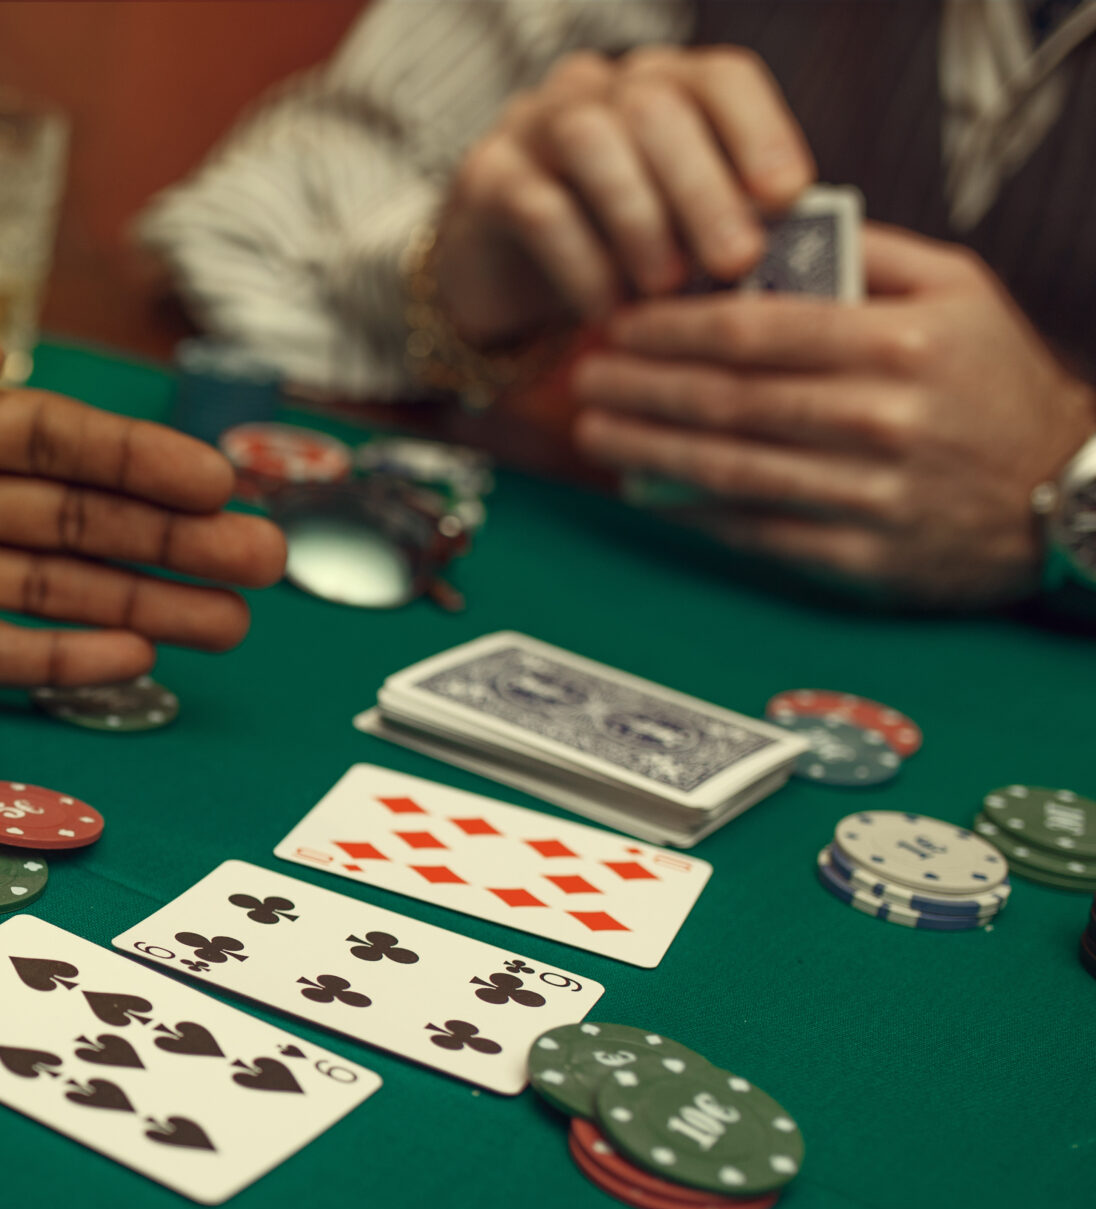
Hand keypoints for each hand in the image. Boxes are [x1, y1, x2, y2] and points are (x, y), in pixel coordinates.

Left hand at [0, 293, 286, 682]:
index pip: (38, 435)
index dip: (128, 461)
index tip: (218, 483)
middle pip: (63, 519)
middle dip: (167, 539)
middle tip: (266, 567)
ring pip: (38, 591)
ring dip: (137, 604)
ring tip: (227, 623)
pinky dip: (49, 664)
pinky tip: (130, 668)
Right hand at [435, 45, 813, 346]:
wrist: (496, 271)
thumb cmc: (607, 244)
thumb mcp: (675, 225)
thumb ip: (724, 222)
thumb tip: (790, 261)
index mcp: (661, 85)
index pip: (719, 79)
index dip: (759, 131)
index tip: (789, 195)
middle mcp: (596, 88)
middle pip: (655, 107)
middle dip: (703, 188)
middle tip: (737, 261)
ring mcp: (532, 124)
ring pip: (591, 141)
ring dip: (640, 218)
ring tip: (666, 287)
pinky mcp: (483, 177)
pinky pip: (538, 208)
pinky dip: (582, 263)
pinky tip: (606, 310)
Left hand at [572, 225, 1095, 603]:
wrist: (1056, 490)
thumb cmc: (993, 380)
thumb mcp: (957, 289)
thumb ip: (866, 254)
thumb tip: (767, 230)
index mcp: (898, 343)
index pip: (752, 331)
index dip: (670, 329)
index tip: (619, 323)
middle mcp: (880, 418)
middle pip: (724, 401)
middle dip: (639, 387)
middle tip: (584, 376)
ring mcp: (867, 494)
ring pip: (726, 470)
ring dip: (645, 450)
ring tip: (593, 430)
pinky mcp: (857, 556)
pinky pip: (752, 530)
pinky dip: (689, 510)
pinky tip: (646, 490)